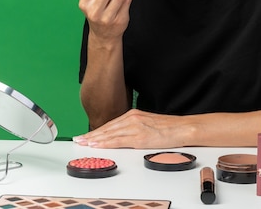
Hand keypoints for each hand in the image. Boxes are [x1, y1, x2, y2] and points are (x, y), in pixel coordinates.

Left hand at [73, 109, 192, 148]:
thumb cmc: (169, 128)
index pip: (110, 124)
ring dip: (95, 139)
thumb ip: (134, 128)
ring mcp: (135, 126)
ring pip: (110, 134)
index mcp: (133, 114)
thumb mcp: (148, 123)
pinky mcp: (139, 136)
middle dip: (91, 135)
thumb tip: (124, 136)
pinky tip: (97, 145)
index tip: (86, 136)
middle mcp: (132, 118)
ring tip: (83, 143)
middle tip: (78, 140)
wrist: (183, 128)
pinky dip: (106, 143)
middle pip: (107, 128)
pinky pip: (118, 140)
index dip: (96, 131)